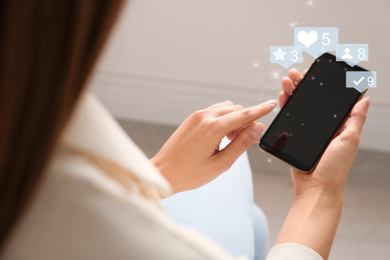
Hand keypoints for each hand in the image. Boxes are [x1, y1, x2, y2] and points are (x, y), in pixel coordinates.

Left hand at [151, 100, 276, 194]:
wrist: (164, 172)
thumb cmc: (190, 173)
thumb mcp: (221, 164)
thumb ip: (241, 144)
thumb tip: (257, 128)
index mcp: (213, 128)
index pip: (244, 114)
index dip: (261, 109)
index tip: (273, 104)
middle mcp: (204, 117)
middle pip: (236, 110)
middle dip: (247, 121)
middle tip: (250, 140)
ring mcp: (197, 116)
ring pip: (226, 108)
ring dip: (235, 119)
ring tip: (233, 140)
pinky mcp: (192, 118)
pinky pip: (214, 111)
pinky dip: (224, 118)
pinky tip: (222, 135)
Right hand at [276, 68, 369, 258]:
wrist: (315, 187)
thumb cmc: (334, 168)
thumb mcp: (349, 141)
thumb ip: (355, 120)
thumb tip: (364, 100)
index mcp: (337, 125)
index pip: (328, 100)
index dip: (320, 85)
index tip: (314, 74)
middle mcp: (321, 127)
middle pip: (310, 100)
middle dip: (302, 85)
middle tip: (296, 73)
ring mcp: (307, 132)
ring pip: (298, 107)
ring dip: (292, 92)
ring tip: (286, 81)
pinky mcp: (294, 139)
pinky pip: (288, 120)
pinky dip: (285, 107)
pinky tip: (282, 97)